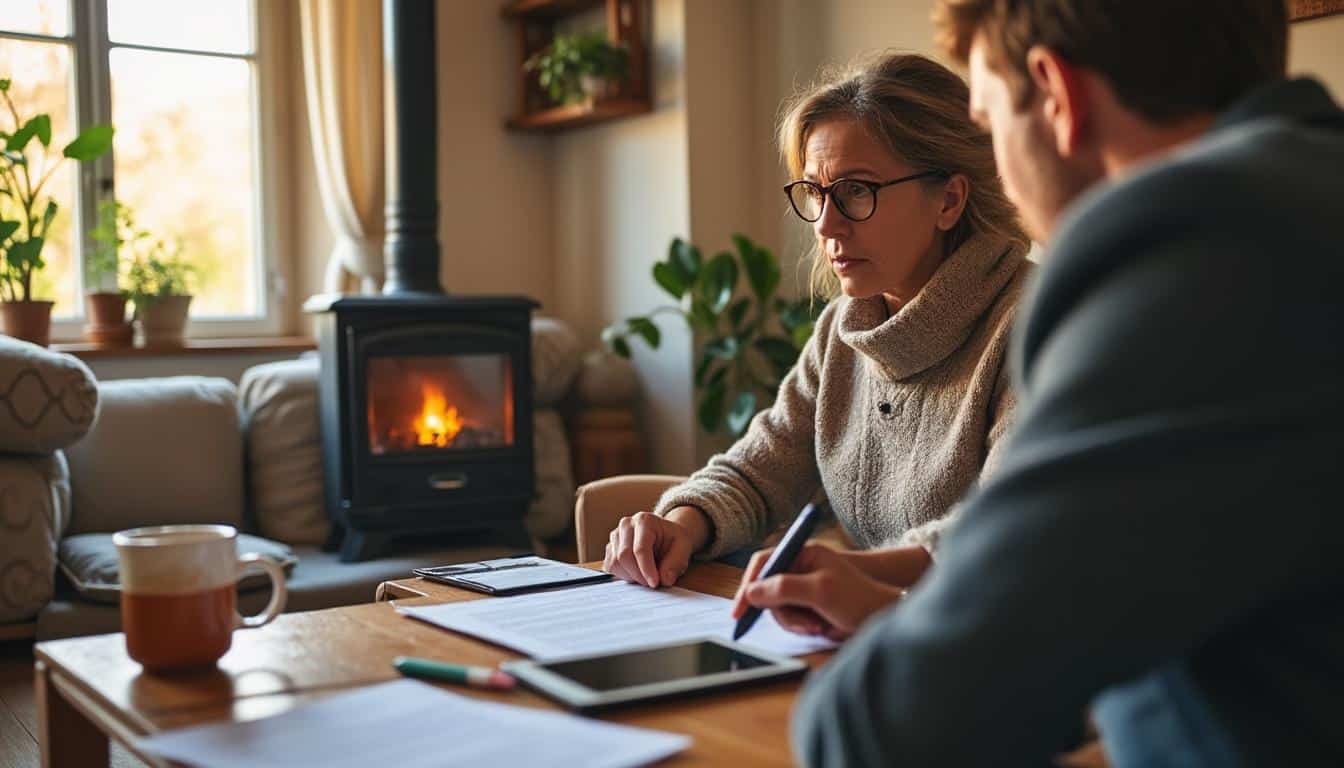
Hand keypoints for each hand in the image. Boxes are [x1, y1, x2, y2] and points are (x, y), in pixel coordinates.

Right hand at [602, 510, 698, 587]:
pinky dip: (623, 575)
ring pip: (614, 563)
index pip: (640, 549)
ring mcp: (615, 536)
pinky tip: (636, 573)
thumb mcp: (683, 548)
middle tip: (652, 583)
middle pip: (624, 556)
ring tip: (646, 576)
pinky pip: (610, 566)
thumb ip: (675, 563)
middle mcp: (626, 525)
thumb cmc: (673, 540)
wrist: (665, 535)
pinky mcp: (610, 547)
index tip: (655, 583)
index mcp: (645, 520)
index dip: (646, 569)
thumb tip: (664, 580)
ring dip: (630, 576)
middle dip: (638, 575)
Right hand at [730, 542, 905, 640]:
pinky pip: (790, 618)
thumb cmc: (859, 598)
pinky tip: (821, 627)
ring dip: (794, 621)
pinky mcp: (808, 605)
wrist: (884, 618)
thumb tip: (751, 592)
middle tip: (804, 623)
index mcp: (803, 553)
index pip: (763, 562)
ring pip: (778, 608)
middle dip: (782, 610)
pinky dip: (801, 626)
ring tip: (817, 625)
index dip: (748, 585)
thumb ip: (784, 588)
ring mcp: (803, 587)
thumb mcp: (820, 591)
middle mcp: (800, 567)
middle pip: (767, 590)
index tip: (739, 610)